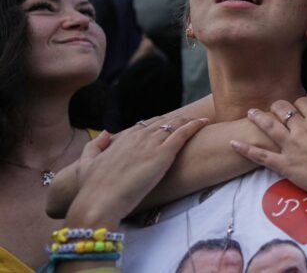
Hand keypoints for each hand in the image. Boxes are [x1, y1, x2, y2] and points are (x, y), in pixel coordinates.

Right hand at [66, 115, 208, 225]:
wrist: (99, 202)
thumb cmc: (91, 189)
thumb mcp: (85, 164)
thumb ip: (94, 146)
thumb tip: (106, 133)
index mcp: (122, 139)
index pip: (144, 125)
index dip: (157, 124)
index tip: (167, 124)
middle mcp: (137, 137)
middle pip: (162, 123)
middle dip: (175, 120)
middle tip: (188, 120)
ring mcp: (151, 144)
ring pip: (174, 125)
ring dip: (188, 121)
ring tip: (200, 120)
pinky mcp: (163, 154)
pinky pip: (183, 134)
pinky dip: (194, 126)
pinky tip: (204, 122)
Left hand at [231, 97, 306, 202]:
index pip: (304, 103)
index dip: (300, 102)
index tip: (299, 105)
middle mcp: (301, 130)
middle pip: (284, 111)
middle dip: (277, 106)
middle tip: (272, 106)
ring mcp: (290, 147)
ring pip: (269, 127)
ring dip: (259, 119)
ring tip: (250, 113)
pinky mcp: (284, 165)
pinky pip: (261, 156)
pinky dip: (245, 150)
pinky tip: (233, 143)